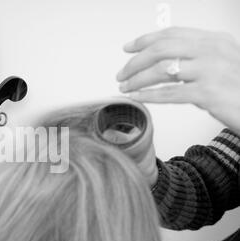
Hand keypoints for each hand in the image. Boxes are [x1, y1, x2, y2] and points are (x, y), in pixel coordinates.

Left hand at [117, 27, 239, 134]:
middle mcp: (213, 51)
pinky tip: (136, 97)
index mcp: (215, 41)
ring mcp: (211, 71)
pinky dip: (148, 95)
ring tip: (124, 87)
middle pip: (162, 49)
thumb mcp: (222, 65)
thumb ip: (196, 61)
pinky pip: (169, 93)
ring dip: (137, 79)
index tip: (128, 48)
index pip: (173, 34)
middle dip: (136, 61)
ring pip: (162, 70)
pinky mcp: (208, 93)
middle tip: (121, 73)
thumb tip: (162, 67)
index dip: (146, 39)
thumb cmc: (239, 90)